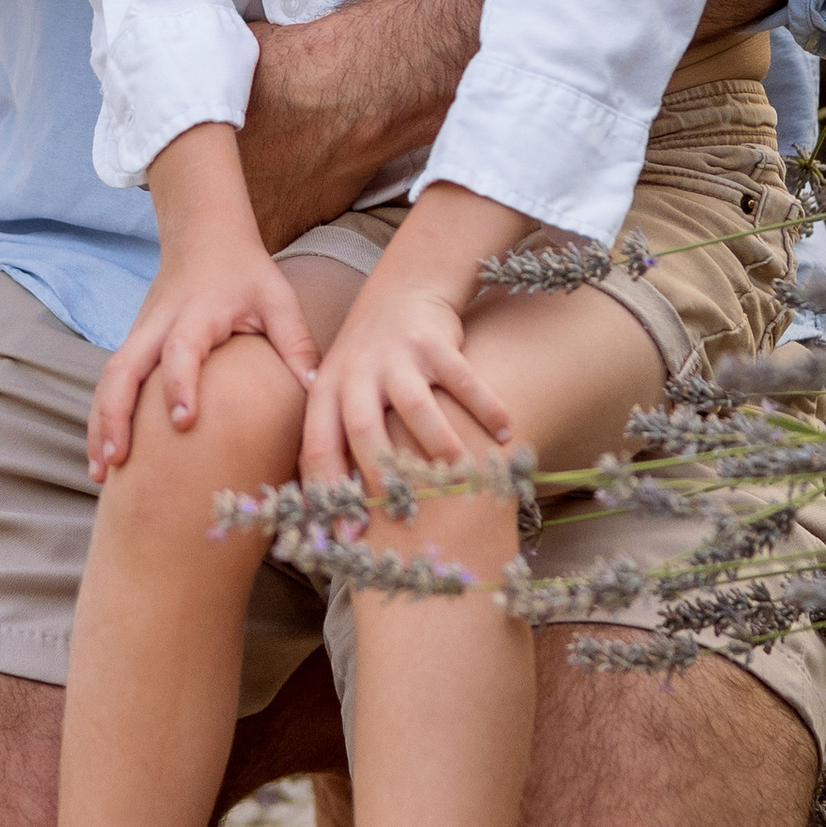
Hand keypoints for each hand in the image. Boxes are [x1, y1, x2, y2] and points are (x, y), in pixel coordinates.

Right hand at [90, 241, 319, 477]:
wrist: (204, 235)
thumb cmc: (246, 273)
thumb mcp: (278, 299)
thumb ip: (298, 343)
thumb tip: (315, 394)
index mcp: (197, 314)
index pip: (181, 350)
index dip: (180, 383)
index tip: (183, 421)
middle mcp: (158, 325)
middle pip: (123, 368)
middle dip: (115, 415)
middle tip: (116, 462)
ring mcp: (139, 334)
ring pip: (109, 379)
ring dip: (100, 424)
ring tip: (99, 474)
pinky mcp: (134, 344)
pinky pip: (111, 383)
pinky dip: (103, 418)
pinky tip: (105, 458)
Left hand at [298, 268, 515, 497]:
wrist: (401, 290)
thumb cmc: (370, 361)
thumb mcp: (340, 391)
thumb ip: (337, 441)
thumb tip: (337, 515)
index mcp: (326, 392)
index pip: (318, 448)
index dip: (330, 494)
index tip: (348, 536)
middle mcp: (356, 373)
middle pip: (363, 431)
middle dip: (383, 477)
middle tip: (407, 512)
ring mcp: (395, 356)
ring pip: (415, 408)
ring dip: (440, 445)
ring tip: (463, 475)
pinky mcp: (433, 341)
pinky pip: (463, 380)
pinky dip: (487, 407)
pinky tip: (507, 433)